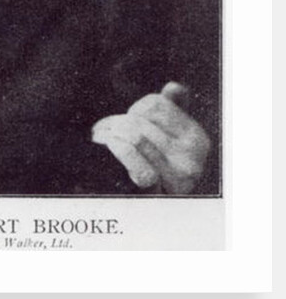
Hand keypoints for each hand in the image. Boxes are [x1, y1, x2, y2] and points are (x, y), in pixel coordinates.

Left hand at [91, 82, 210, 193]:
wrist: (138, 210)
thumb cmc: (150, 166)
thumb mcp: (167, 140)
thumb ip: (172, 112)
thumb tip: (174, 88)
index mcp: (198, 140)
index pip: (155, 103)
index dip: (135, 110)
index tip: (127, 120)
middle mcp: (193, 158)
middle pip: (140, 119)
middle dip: (117, 122)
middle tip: (101, 131)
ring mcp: (176, 175)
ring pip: (133, 134)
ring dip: (109, 132)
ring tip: (100, 137)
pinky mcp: (154, 187)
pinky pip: (130, 152)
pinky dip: (115, 145)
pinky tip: (107, 145)